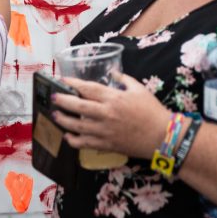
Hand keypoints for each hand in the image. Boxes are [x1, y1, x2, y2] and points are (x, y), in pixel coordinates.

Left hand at [51, 73, 172, 159]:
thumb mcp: (139, 89)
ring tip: (55, 115)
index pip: (88, 88)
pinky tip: (68, 136)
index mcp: (114, 98)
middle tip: (53, 98)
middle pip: (77, 105)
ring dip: (63, 120)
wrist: (163, 137)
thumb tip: (112, 72)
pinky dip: (74, 141)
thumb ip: (124, 79)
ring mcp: (105, 131)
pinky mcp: (107, 145)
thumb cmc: (152, 111)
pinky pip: (85, 143)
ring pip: (77, 126)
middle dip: (62, 101)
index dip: (73, 83)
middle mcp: (106, 114)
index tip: (62, 80)